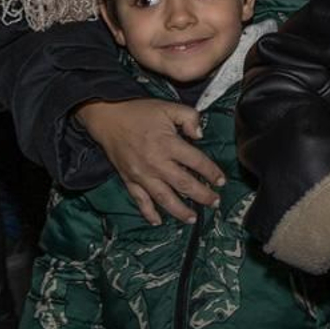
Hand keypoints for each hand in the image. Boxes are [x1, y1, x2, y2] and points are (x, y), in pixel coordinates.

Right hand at [76, 98, 225, 224]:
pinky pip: (140, 200)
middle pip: (184, 184)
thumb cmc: (139, 112)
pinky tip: (158, 221)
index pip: (196, 162)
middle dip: (202, 195)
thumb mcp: (168, 107)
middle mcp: (156, 163)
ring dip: (179, 210)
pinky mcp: (129, 180)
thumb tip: (200, 135)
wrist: (108, 118)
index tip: (222, 181)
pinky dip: (148, 213)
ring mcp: (141, 175)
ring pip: (164, 198)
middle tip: (215, 202)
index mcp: (168, 144)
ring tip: (193, 218)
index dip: (211, 172)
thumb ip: (189, 117)